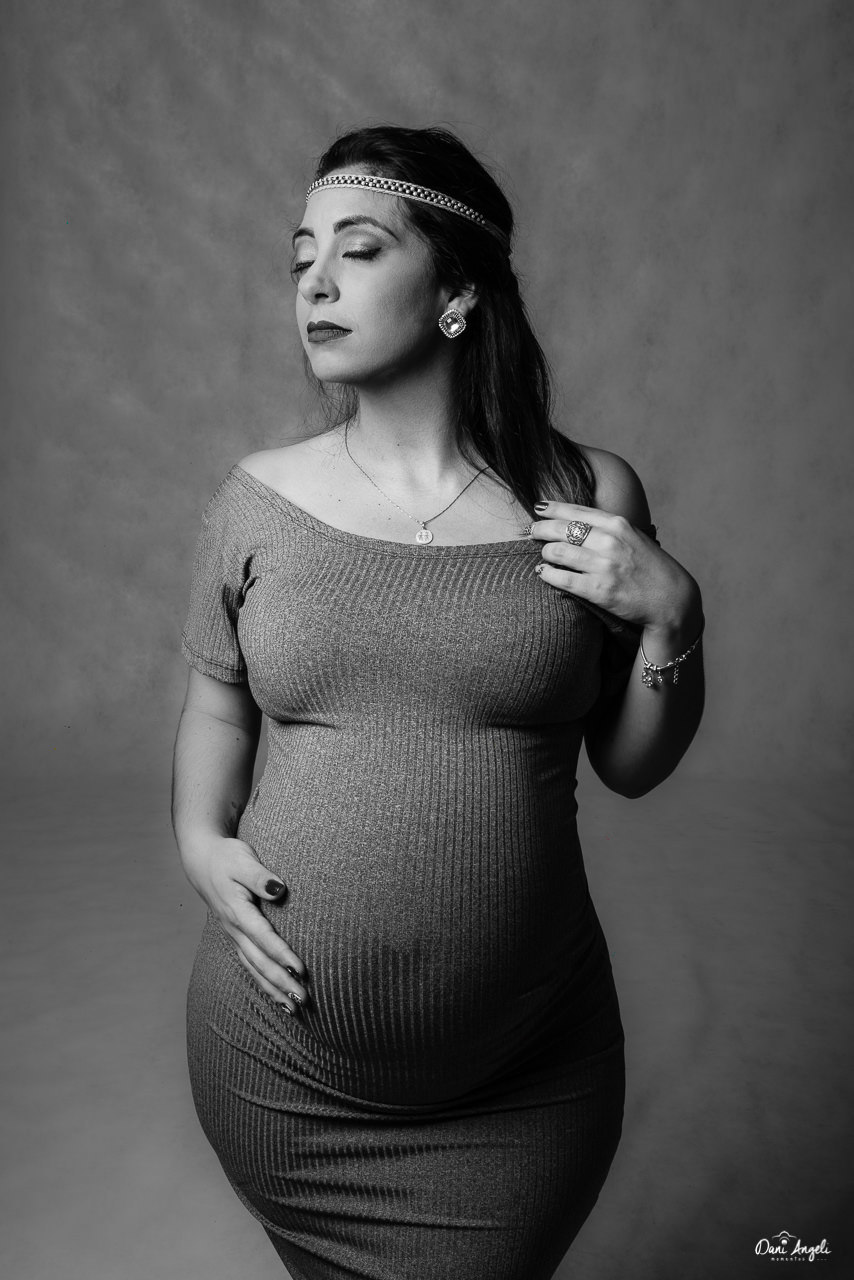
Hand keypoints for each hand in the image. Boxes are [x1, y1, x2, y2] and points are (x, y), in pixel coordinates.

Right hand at [181, 835, 309, 1015]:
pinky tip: (278, 997)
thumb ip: (260, 876)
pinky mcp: (237, 937)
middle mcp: (235, 928)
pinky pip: (251, 965)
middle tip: (304, 999)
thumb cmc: (227, 858)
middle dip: (281, 981)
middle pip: (259, 961)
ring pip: (254, 968)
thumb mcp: (243, 860)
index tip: (301, 970)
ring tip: (294, 1008)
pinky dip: (264, 983)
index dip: (282, 954)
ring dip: (274, 989)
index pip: (263, 937)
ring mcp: (234, 936)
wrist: (202, 860)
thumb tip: (278, 888)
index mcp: (237, 910)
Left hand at [530, 500, 699, 632]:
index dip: (552, 508)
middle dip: (540, 529)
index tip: (537, 508)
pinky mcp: (598, 590)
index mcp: (617, 524)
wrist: (670, 599)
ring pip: (556, 552)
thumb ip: (607, 526)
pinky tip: (544, 573)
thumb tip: (575, 518)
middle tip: (531, 532)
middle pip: (560, 529)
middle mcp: (609, 542)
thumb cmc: (650, 566)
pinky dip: (547, 574)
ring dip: (545, 553)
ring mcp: (603, 566)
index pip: (575, 511)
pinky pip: (561, 579)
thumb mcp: (633, 536)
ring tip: (544, 556)